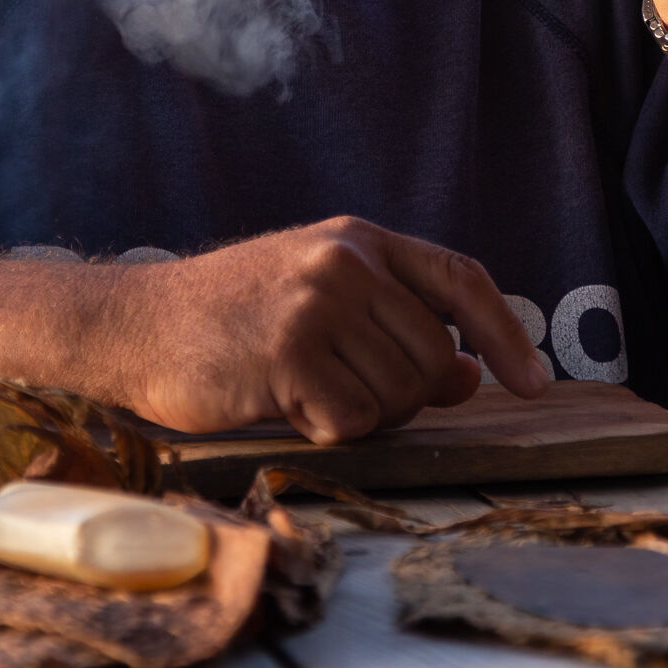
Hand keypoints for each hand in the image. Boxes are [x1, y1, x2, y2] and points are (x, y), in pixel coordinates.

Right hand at [109, 216, 550, 443]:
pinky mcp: (289, 351)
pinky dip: (326, 429)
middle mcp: (345, 261)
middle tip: (349, 395)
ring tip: (304, 390)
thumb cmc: (230, 321)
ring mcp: (318, 303)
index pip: (462, 280)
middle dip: (408, 396)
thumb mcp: (319, 302)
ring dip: (361, 414)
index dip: (507, 334)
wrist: (134, 325)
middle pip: (437, 356)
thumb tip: (471, 376)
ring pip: (398, 394)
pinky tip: (284, 404)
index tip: (534, 383)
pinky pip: (352, 420)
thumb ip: (394, 329)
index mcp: (359, 239)